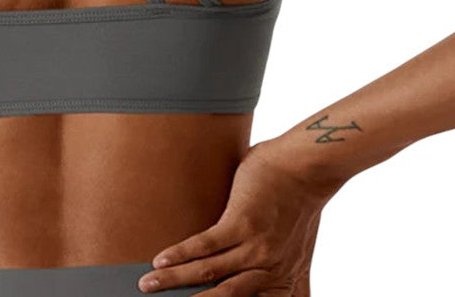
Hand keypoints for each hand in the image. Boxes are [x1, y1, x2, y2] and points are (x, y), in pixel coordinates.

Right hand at [137, 140, 339, 294]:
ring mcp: (254, 248)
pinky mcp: (242, 222)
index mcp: (280, 281)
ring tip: (149, 284)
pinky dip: (181, 254)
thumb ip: (296, 281)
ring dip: (173, 280)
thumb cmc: (301, 206)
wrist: (305, 169)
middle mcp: (268, 271)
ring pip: (207, 272)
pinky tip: (161, 259)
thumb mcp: (301, 255)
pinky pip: (206, 244)